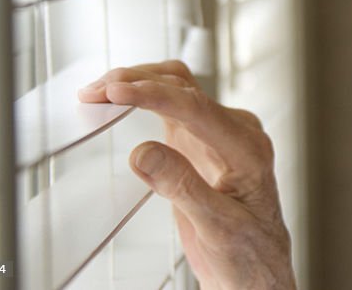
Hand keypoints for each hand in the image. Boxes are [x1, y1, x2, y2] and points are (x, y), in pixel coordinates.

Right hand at [78, 61, 295, 289]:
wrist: (257, 270)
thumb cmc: (248, 253)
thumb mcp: (216, 228)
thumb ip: (182, 187)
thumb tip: (143, 152)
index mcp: (248, 148)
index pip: (196, 107)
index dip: (152, 95)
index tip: (116, 92)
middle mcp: (237, 132)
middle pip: (185, 88)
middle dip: (137, 82)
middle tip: (94, 91)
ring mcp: (220, 133)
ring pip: (178, 89)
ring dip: (139, 82)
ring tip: (99, 91)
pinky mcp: (202, 140)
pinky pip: (174, 106)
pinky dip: (146, 97)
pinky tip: (121, 99)